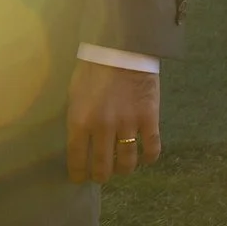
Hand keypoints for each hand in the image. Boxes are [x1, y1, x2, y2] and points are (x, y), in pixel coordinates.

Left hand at [66, 60, 160, 183]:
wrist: (121, 48)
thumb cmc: (92, 68)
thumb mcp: (74, 93)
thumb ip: (77, 117)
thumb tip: (78, 138)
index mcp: (80, 121)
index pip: (78, 159)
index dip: (79, 173)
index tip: (80, 178)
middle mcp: (103, 128)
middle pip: (103, 166)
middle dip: (101, 176)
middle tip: (101, 176)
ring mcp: (128, 125)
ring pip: (127, 162)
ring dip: (123, 170)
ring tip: (121, 169)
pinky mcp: (149, 119)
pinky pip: (152, 148)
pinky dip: (148, 158)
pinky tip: (145, 158)